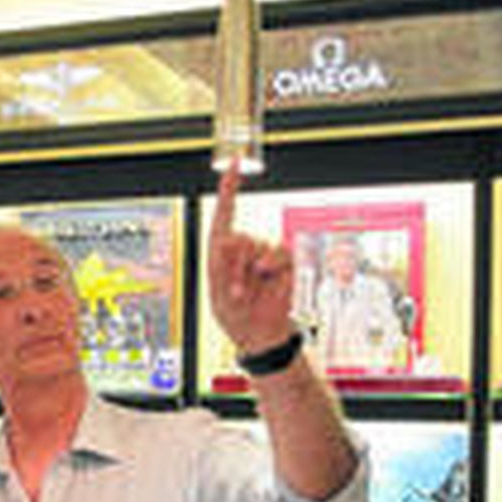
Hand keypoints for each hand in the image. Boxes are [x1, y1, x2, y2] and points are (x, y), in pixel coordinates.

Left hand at [208, 160, 296, 353]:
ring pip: (256, 246)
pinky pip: (278, 253)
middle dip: (232, 263)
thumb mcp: (216, 288)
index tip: (234, 165)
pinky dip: (268, 267)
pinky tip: (264, 280)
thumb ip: (221, 260)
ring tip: (244, 293)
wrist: (260, 336)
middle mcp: (246, 249)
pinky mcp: (284, 263)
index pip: (226, 214)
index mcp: (224, 251)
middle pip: (238, 237)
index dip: (230, 188)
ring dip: (247, 272)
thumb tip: (232, 238)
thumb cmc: (235, 315)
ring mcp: (266, 256)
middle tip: (233, 288)